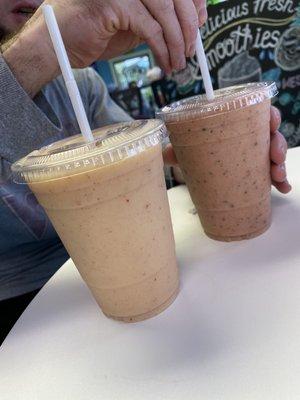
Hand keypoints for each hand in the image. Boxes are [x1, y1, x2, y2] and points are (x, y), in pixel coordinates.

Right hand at [2, 0, 206, 96]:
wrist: (60, 44)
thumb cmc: (96, 33)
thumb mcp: (135, 22)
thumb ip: (158, 18)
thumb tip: (189, 24)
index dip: (194, 2)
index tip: (201, 23)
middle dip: (189, 26)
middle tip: (190, 50)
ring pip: (165, 12)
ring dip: (177, 41)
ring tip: (178, 62)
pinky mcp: (115, 3)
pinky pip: (150, 29)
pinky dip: (162, 49)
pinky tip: (165, 62)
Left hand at [163, 106, 291, 192]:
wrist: (201, 176)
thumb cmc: (197, 156)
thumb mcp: (186, 151)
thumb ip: (175, 149)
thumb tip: (162, 153)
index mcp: (236, 127)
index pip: (257, 114)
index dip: (269, 114)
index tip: (272, 120)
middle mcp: (249, 139)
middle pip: (270, 135)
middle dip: (278, 143)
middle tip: (274, 155)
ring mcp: (255, 157)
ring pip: (275, 155)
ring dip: (281, 165)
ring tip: (277, 176)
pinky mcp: (257, 174)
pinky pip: (274, 176)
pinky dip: (281, 182)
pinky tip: (282, 188)